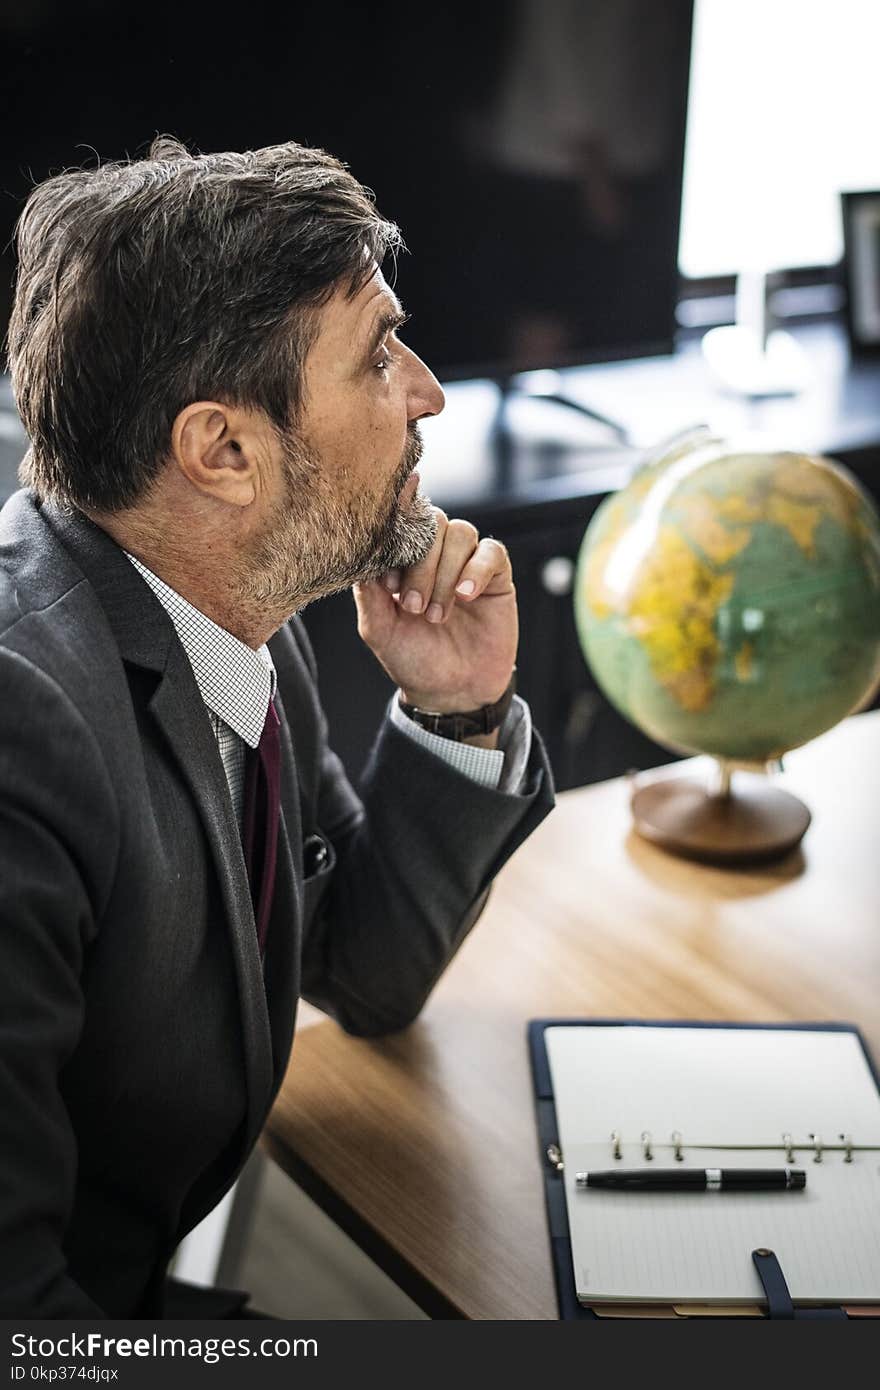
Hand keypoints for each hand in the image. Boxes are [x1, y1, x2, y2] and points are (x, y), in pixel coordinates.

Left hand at [353, 509, 516, 712]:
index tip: (390, 587)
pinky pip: (492, 552)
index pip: (402, 527)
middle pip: (432, 523)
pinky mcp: (496, 577)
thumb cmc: (414, 659)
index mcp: (405, 561)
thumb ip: (369, 593)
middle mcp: (436, 556)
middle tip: (414, 607)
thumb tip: (363, 556)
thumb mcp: (380, 630)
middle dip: (422, 564)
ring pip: (461, 533)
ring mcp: (467, 563)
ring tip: (437, 614)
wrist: (452, 692)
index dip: (397, 549)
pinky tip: (465, 596)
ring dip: (447, 573)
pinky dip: (477, 570)